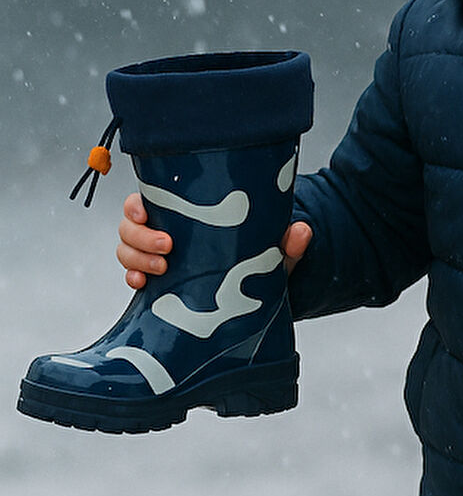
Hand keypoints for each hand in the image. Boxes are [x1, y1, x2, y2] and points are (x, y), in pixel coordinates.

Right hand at [117, 193, 311, 288]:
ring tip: (163, 269)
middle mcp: (166, 231)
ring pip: (127, 250)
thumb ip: (286, 243)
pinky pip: (132, 276)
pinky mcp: (158, 283)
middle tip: (168, 247)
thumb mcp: (272, 252)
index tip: (148, 213)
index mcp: (186, 214)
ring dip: (137, 258)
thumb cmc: (257, 259)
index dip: (138, 206)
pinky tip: (142, 287)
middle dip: (141, 236)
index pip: (147, 200)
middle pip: (131, 225)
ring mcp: (158, 257)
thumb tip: (302, 229)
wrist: (256, 295)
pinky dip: (132, 279)